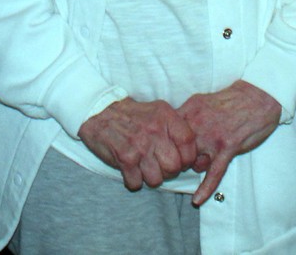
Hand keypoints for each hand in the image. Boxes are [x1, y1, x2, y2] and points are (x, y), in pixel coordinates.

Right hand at [79, 98, 196, 190]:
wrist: (100, 111)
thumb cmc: (133, 116)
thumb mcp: (159, 111)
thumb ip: (176, 127)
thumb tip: (194, 151)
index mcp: (166, 117)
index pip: (189, 144)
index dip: (187, 158)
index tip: (180, 160)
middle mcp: (155, 131)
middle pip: (174, 167)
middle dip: (168, 172)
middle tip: (159, 166)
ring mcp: (139, 146)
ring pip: (156, 180)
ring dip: (150, 178)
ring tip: (144, 168)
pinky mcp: (124, 158)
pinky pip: (136, 183)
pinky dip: (133, 181)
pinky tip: (131, 170)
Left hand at [175, 81, 280, 204]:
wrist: (257, 98)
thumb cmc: (230, 100)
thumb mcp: (201, 100)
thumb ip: (185, 115)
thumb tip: (168, 129)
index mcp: (190, 109)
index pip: (167, 132)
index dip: (165, 144)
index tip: (164, 150)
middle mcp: (198, 123)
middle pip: (177, 150)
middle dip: (179, 159)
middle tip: (181, 161)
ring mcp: (212, 137)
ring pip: (193, 162)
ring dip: (197, 165)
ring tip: (205, 159)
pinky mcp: (227, 148)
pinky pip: (213, 173)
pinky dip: (205, 188)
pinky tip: (197, 200)